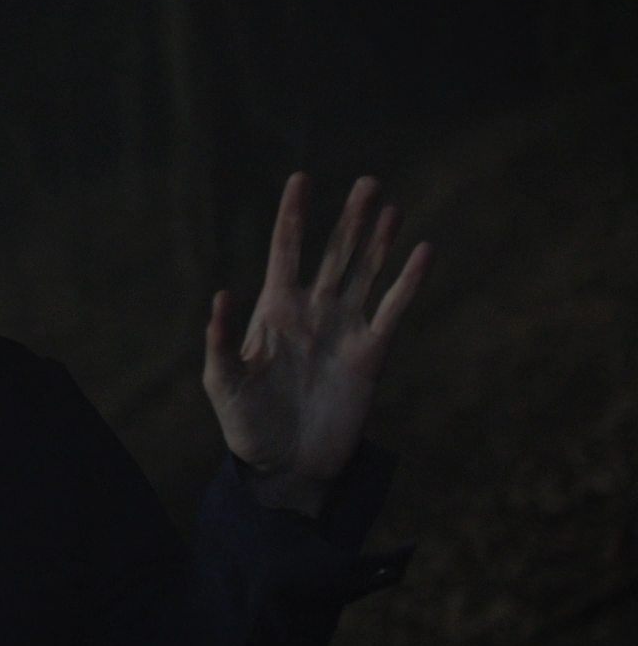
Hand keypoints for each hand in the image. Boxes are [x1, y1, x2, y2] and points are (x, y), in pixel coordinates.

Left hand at [204, 174, 430, 515]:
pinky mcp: (371, 354)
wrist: (286, 466)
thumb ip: (220, 339)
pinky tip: (424, 252)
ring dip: (379, 242)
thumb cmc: (247, 423)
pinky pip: (393, 311)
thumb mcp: (223, 382)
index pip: (286, 251)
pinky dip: (409, 282)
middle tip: (368, 182)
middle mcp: (313, 311)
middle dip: (349, 220)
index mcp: (274, 310)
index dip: (294, 216)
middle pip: (335, 254)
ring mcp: (344, 330)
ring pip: (366, 274)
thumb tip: (221, 294)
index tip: (301, 179)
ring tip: (391, 206)